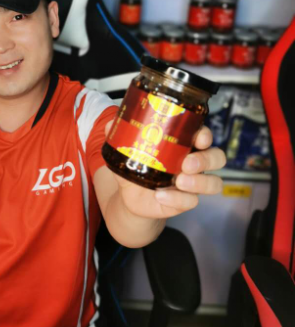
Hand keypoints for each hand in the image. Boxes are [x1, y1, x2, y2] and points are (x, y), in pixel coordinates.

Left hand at [105, 121, 225, 219]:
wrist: (131, 196)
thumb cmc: (137, 167)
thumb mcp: (127, 152)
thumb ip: (120, 137)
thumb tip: (109, 124)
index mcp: (184, 144)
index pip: (204, 135)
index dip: (205, 135)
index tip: (199, 137)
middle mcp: (194, 162)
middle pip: (217, 157)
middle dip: (206, 159)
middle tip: (188, 162)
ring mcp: (193, 183)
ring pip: (214, 183)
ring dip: (199, 182)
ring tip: (180, 180)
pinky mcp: (185, 201)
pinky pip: (191, 202)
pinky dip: (177, 199)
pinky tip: (160, 195)